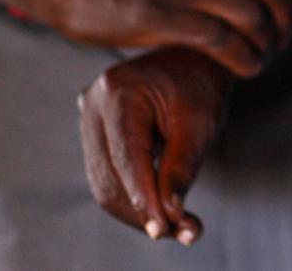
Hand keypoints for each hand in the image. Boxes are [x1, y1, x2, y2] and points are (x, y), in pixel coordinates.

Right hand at [78, 47, 230, 244]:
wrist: (194, 57)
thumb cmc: (202, 83)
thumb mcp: (200, 122)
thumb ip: (182, 166)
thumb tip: (170, 215)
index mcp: (118, 90)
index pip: (127, 158)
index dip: (144, 198)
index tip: (164, 229)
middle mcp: (93, 103)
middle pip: (111, 178)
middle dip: (146, 212)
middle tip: (186, 233)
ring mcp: (89, 118)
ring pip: (106, 184)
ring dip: (141, 212)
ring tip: (182, 229)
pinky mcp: (96, 132)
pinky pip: (109, 176)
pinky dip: (136, 198)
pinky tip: (166, 213)